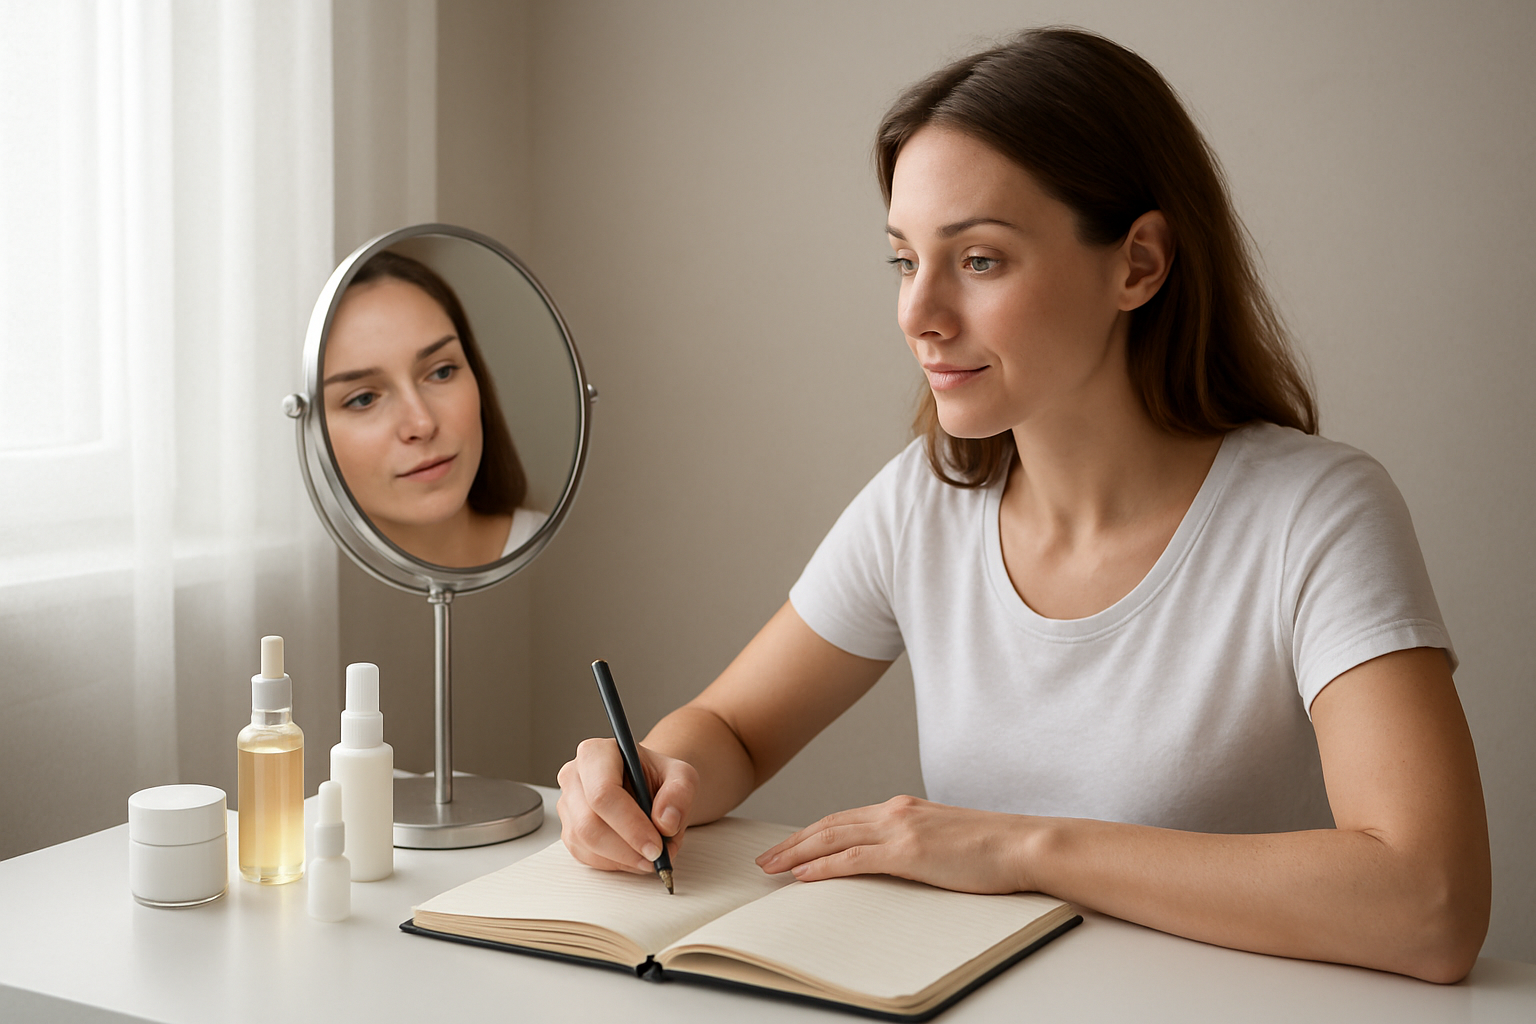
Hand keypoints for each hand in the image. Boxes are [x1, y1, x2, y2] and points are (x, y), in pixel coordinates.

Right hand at [556, 738, 698, 873]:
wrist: (647, 786)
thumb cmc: (658, 778)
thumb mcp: (682, 776)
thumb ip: (680, 794)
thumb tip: (665, 822)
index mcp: (596, 753)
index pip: (603, 793)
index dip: (630, 825)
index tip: (656, 846)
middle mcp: (574, 776)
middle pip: (589, 824)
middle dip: (627, 848)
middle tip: (656, 857)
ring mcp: (568, 805)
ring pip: (586, 844)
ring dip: (623, 858)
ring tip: (651, 855)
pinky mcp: (569, 831)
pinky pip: (586, 856)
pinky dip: (615, 863)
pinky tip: (634, 854)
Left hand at [754, 795, 1038, 893]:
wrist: (1022, 844)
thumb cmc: (993, 846)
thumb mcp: (945, 838)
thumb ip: (917, 841)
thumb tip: (898, 858)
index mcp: (904, 808)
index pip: (845, 818)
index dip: (813, 832)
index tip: (791, 846)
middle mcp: (896, 811)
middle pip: (830, 825)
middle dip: (794, 842)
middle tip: (765, 857)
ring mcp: (900, 829)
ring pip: (833, 838)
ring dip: (797, 853)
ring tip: (772, 867)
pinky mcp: (908, 851)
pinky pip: (854, 859)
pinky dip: (824, 866)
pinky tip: (803, 875)